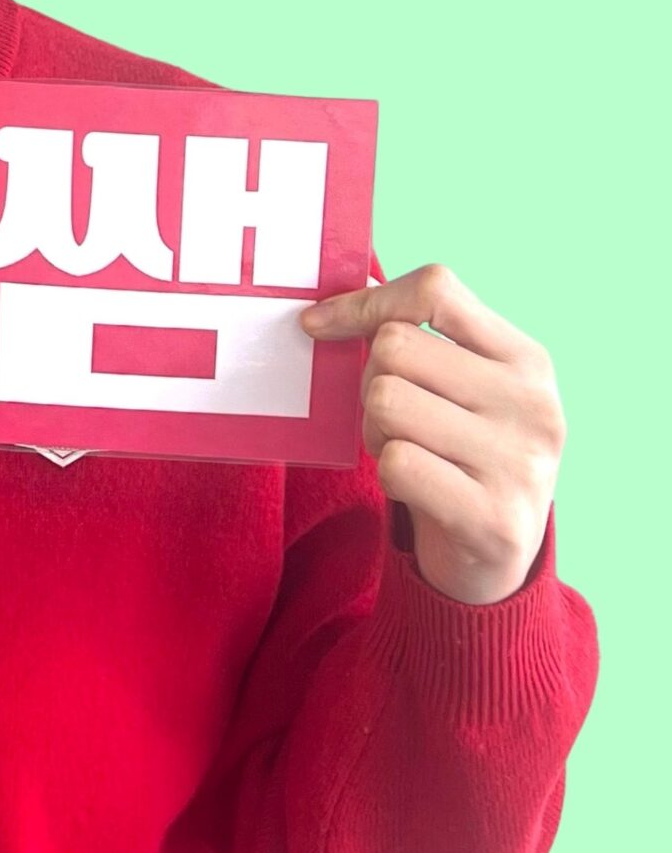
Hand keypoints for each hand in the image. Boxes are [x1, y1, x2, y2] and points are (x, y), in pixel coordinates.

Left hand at [299, 263, 564, 604]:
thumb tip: (334, 295)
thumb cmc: (459, 455)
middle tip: (393, 420)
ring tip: (406, 452)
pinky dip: (386, 474)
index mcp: (528, 359)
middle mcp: (534, 405)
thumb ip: (416, 336)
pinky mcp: (494, 519)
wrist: (495, 561)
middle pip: (395, 346)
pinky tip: (414, 488)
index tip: (318, 324)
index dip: (365, 302)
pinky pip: (395, 463)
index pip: (435, 290)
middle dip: (370, 381)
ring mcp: (520, 463)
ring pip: (386, 400)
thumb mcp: (460, 387)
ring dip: (375, 430)